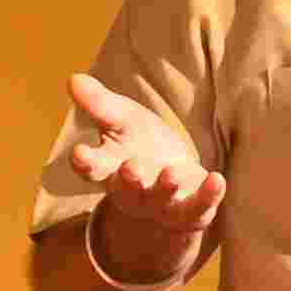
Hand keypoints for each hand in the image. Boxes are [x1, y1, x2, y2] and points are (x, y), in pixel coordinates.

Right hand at [56, 74, 224, 285]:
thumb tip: (72, 79)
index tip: (79, 153)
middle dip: (130, 179)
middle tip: (131, 166)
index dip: (85, 162)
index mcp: (110, 168)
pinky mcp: (191, 211)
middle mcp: (132, 190)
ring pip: (161, 198)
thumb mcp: (121, 120)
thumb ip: (100, 104)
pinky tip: (217, 179)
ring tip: (172, 174)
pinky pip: (199, 206)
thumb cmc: (140, 145)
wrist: (174, 182)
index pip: (92, 167)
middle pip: (126, 188)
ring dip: (166, 187)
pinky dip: (208, 195)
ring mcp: (161, 203)